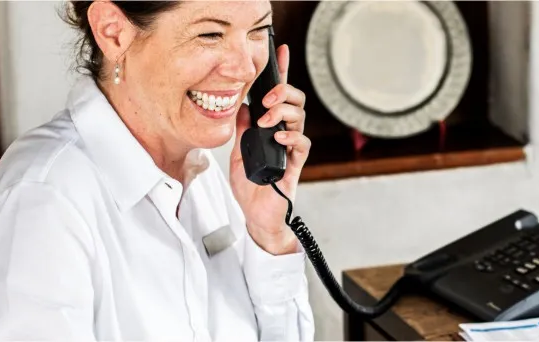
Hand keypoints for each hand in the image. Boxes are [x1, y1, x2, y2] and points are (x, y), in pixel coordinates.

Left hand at [230, 44, 310, 255]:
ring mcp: (292, 149)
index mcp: (271, 128)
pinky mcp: (295, 165)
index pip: (278, 96)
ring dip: (283, 113)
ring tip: (267, 121)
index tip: (280, 51)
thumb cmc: (250, 186)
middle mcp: (284, 135)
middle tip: (267, 98)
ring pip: (300, 118)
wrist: (257, 215)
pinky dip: (291, 137)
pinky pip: (302, 145)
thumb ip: (240, 129)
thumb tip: (240, 105)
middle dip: (283, 93)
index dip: (281, 73)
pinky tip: (279, 136)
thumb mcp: (237, 151)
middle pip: (295, 102)